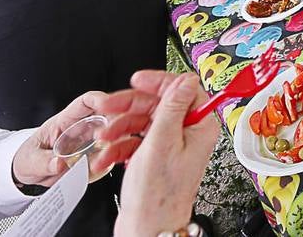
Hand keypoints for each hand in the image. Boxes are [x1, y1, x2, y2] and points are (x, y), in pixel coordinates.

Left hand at [11, 90, 107, 187]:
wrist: (30, 176)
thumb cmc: (29, 160)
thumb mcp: (29, 162)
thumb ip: (43, 162)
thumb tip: (58, 164)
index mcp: (65, 121)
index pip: (85, 103)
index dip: (99, 100)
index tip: (107, 105)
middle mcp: (83, 128)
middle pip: (108, 115)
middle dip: (116, 121)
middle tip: (113, 137)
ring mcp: (92, 142)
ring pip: (115, 134)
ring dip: (118, 142)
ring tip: (108, 157)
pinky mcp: (97, 157)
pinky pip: (112, 154)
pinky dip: (116, 158)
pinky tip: (110, 164)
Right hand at [96, 72, 217, 236]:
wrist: (146, 229)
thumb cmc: (158, 195)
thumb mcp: (161, 142)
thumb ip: (172, 108)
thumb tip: (186, 80)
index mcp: (199, 126)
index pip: (182, 90)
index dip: (158, 82)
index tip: (137, 80)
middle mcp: (188, 133)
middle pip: (157, 105)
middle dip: (128, 108)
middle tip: (106, 108)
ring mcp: (171, 146)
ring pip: (142, 123)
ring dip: (118, 129)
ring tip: (103, 139)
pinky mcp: (155, 157)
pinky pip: (136, 141)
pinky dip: (119, 147)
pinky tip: (106, 158)